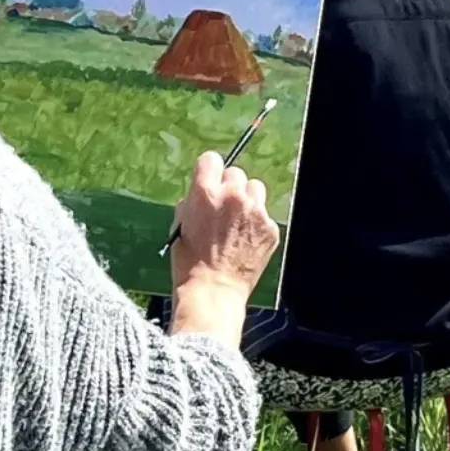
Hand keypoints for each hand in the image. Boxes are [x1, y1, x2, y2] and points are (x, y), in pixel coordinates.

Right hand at [168, 150, 278, 345]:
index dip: (210, 171)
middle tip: (224, 209)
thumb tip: (201, 195)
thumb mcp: (179, 226)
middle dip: (229, 188)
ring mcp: (255, 211)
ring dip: (247, 200)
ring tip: (238, 222)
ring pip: (255, 189)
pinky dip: (257, 224)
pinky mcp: (270, 228)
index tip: (210, 180)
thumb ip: (192, 203)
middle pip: (235, 173)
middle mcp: (232, 196)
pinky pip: (265, 215)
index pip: (211, 159)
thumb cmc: (189, 263)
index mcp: (205, 192)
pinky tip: (246, 241)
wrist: (214, 290)